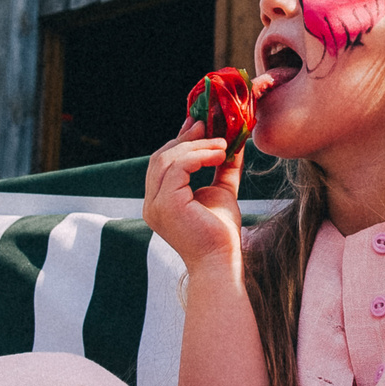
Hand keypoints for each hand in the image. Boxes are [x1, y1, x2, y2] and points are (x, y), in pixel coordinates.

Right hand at [143, 117, 244, 276]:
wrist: (222, 261)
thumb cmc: (220, 233)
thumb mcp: (221, 191)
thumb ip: (222, 168)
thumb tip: (233, 142)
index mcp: (159, 201)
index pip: (162, 163)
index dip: (179, 141)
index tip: (198, 124)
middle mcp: (151, 203)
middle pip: (161, 158)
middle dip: (185, 139)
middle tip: (208, 125)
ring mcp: (154, 205)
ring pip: (168, 160)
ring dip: (196, 146)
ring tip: (222, 144)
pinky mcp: (166, 205)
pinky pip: (178, 167)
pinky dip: (199, 155)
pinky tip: (219, 154)